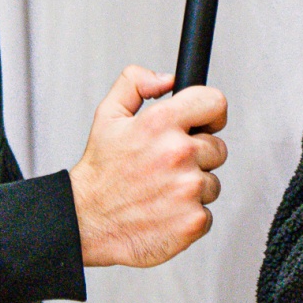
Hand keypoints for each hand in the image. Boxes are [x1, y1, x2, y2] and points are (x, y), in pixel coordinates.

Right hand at [70, 67, 224, 267]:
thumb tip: (166, 79)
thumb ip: (135, 84)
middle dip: (197, 156)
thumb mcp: (107, 116)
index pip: (213, 103)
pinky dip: (188, 214)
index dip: (210, 113)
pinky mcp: (193, 220)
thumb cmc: (99, 175)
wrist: (86, 223)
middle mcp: (178, 154)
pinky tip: (164, 212)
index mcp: (160, 124)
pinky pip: (207, 212)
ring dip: (192, 188)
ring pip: (212, 182)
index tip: (205, 123)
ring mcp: (188, 189)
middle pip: (217, 148)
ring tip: (160, 191)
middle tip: (166, 166)